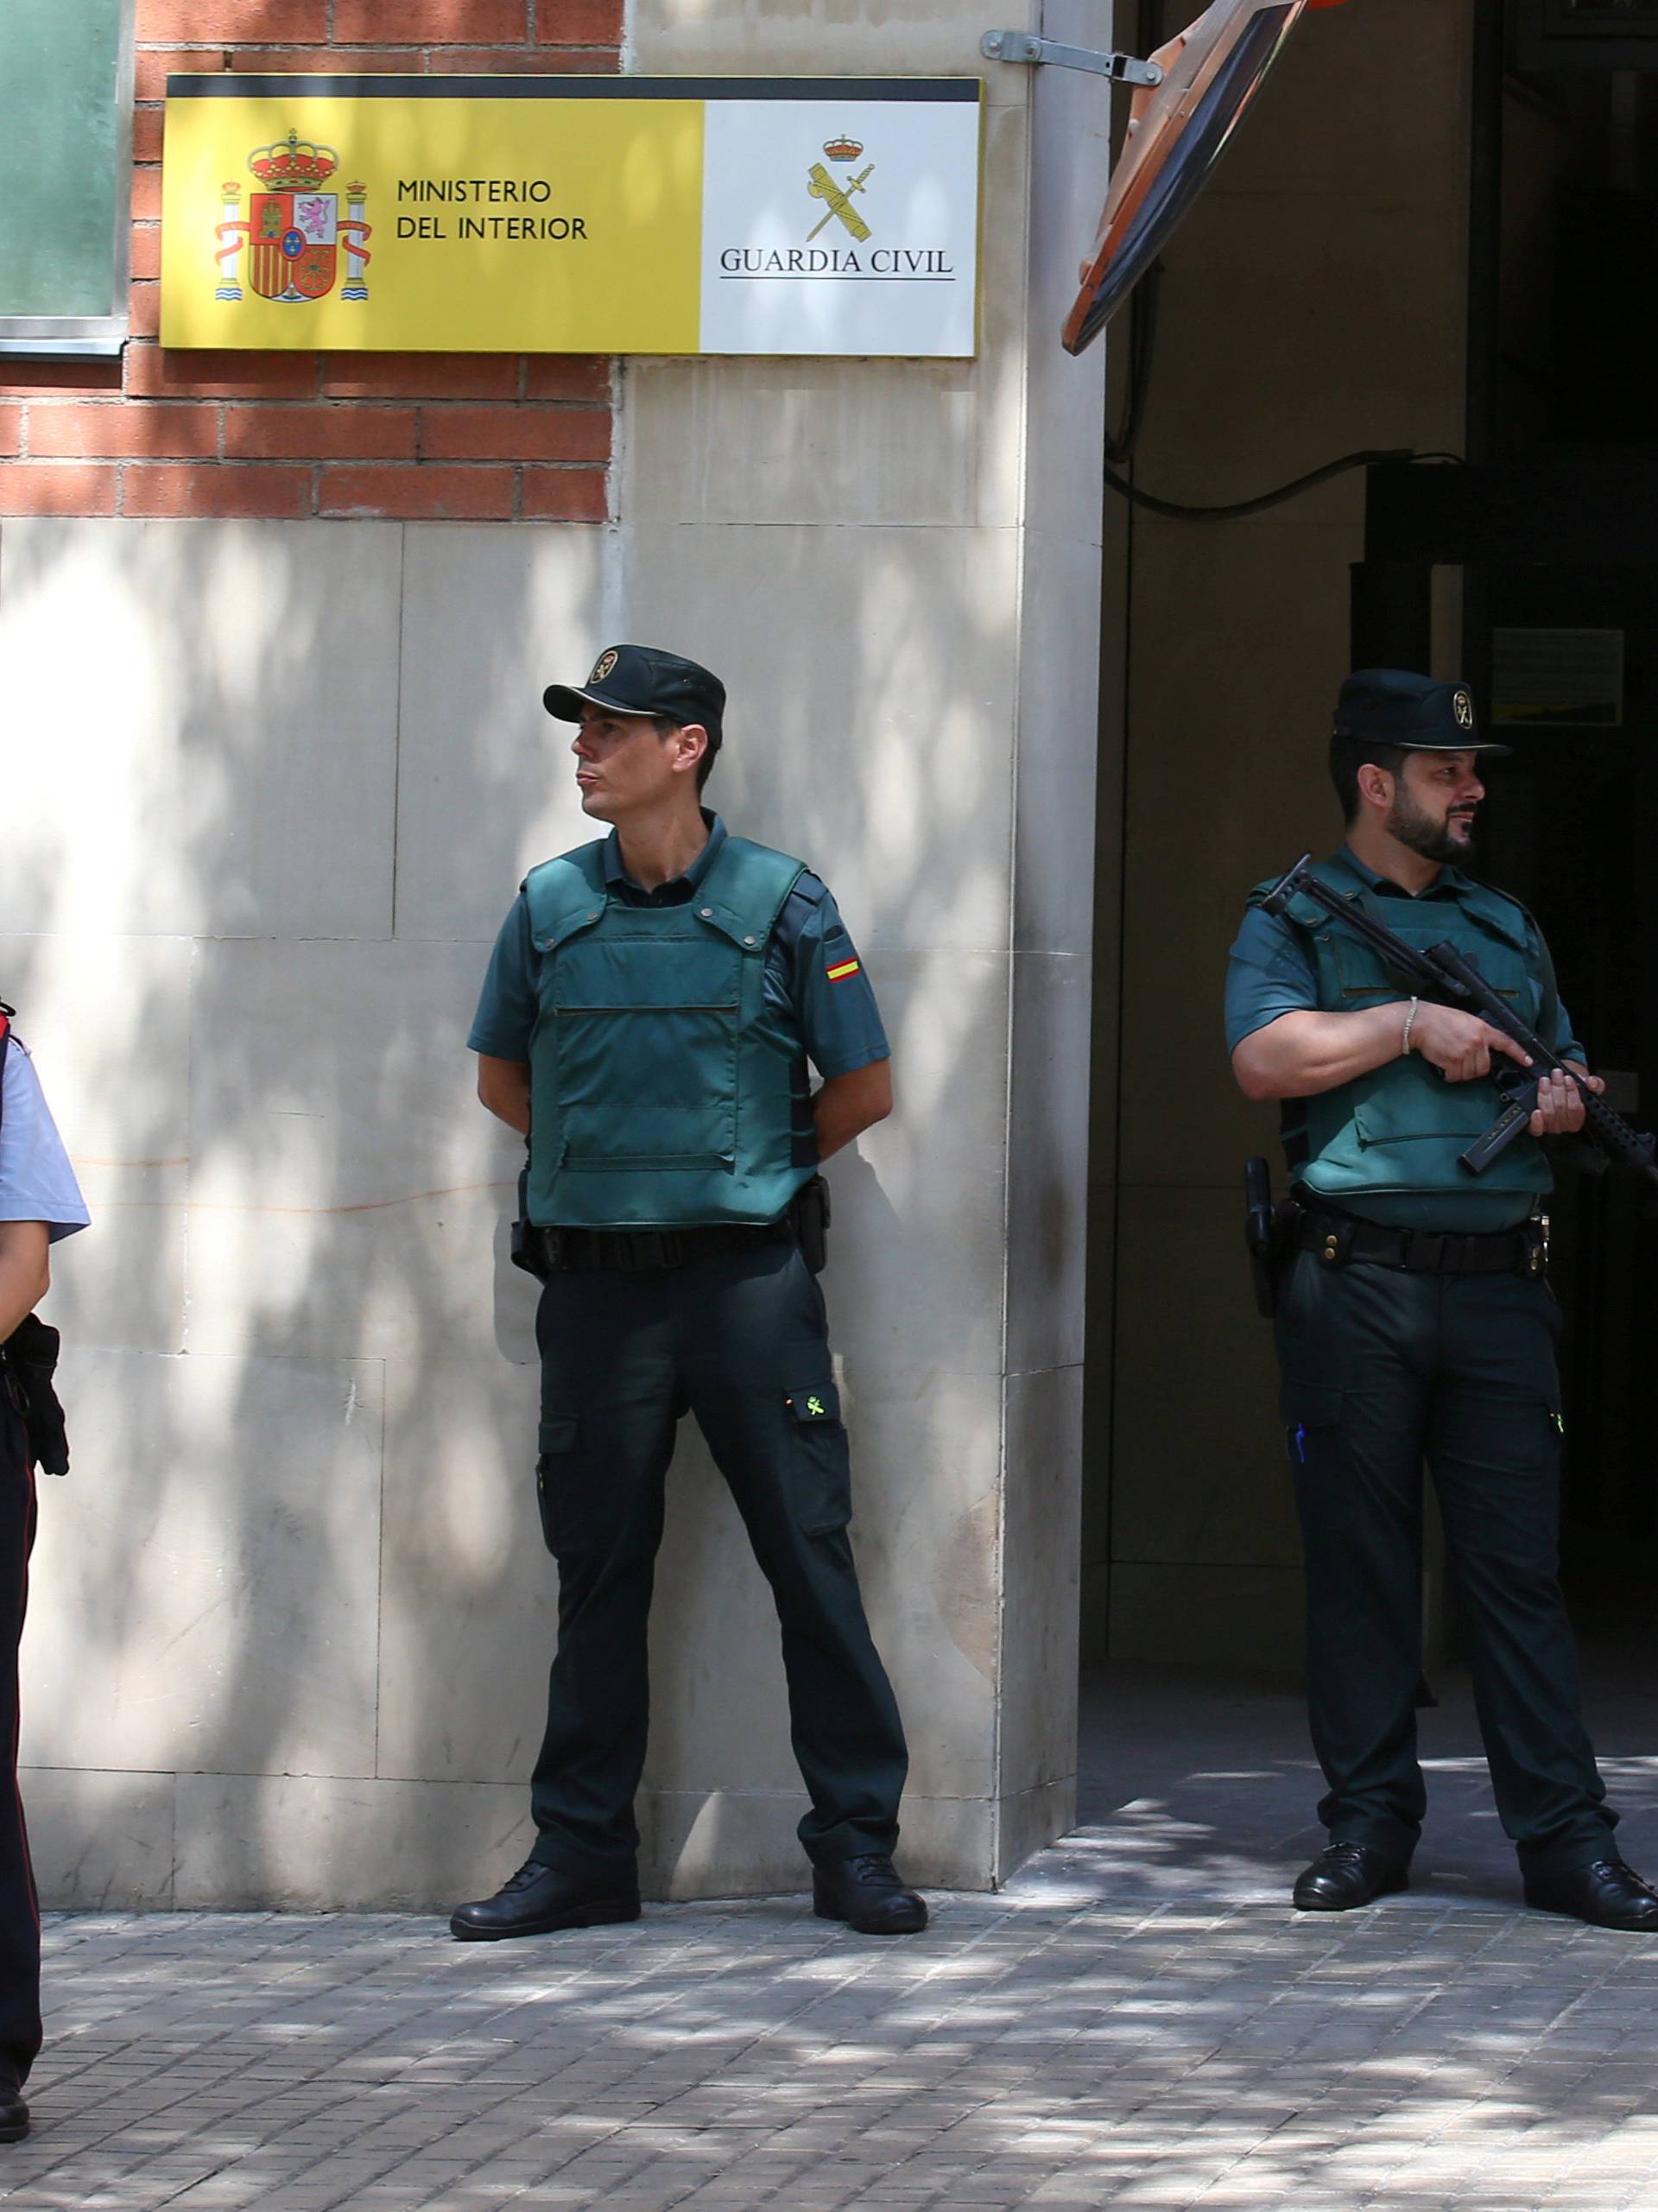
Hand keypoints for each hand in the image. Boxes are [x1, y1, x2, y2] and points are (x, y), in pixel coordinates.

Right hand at [1408, 1002, 1532, 1083]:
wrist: (1420, 1022)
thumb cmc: (1439, 1019)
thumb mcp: (1466, 1020)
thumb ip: (1478, 1033)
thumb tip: (1483, 1048)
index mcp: (1483, 1029)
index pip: (1506, 1042)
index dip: (1519, 1053)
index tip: (1528, 1061)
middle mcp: (1478, 1042)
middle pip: (1484, 1067)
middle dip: (1473, 1068)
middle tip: (1461, 1061)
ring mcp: (1466, 1052)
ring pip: (1470, 1074)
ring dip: (1460, 1072)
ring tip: (1450, 1060)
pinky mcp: (1453, 1061)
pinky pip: (1455, 1076)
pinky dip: (1449, 1075)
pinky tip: (1444, 1065)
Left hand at [1528, 1060, 1603, 1137]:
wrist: (1560, 1086)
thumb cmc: (1574, 1088)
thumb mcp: (1587, 1084)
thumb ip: (1596, 1083)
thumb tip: (1592, 1083)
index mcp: (1580, 1118)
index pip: (1576, 1108)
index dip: (1571, 1092)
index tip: (1568, 1078)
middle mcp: (1566, 1125)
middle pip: (1560, 1108)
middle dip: (1557, 1088)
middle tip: (1556, 1074)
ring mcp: (1551, 1126)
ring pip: (1548, 1113)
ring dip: (1545, 1094)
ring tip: (1545, 1080)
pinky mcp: (1538, 1127)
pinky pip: (1537, 1129)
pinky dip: (1536, 1121)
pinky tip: (1536, 1111)